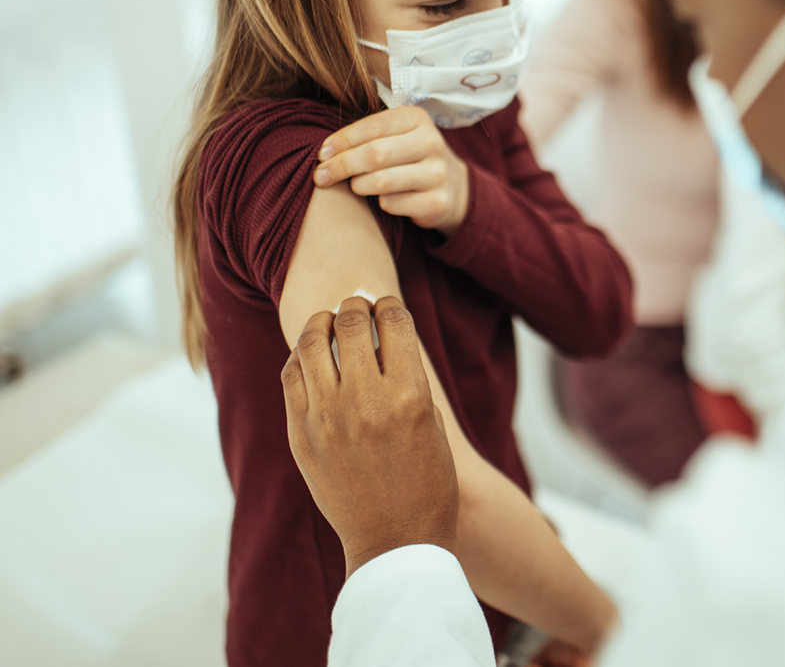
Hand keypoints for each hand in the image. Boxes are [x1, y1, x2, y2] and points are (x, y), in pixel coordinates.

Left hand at [281, 295, 459, 577]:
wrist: (395, 540)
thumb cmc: (426, 483)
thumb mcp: (433, 423)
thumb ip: (407, 378)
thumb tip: (383, 337)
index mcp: (409, 395)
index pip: (393, 321)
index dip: (390, 305)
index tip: (387, 305)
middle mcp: (365, 400)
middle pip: (349, 322)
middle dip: (355, 306)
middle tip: (357, 306)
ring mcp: (326, 417)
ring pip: (310, 343)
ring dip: (321, 323)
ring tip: (328, 322)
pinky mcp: (300, 434)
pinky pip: (291, 376)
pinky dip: (300, 357)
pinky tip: (310, 356)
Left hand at [313, 106, 470, 234]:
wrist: (452, 187)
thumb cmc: (409, 157)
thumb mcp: (395, 136)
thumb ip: (366, 136)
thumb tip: (326, 152)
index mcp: (417, 119)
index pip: (373, 126)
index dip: (342, 140)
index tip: (322, 154)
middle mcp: (432, 143)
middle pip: (375, 154)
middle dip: (342, 166)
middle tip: (321, 176)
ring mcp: (437, 174)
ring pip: (382, 181)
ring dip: (358, 186)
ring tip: (354, 186)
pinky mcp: (437, 202)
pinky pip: (392, 204)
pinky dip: (379, 204)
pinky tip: (381, 200)